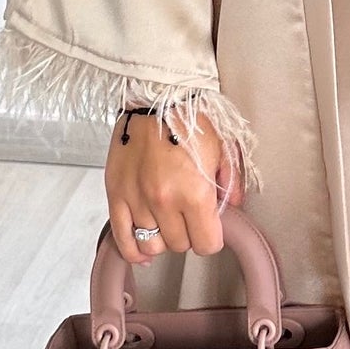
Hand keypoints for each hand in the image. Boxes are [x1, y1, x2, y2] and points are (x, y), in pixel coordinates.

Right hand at [104, 105, 240, 264]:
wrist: (155, 97)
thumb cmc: (190, 119)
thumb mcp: (224, 149)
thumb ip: (232, 183)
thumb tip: (233, 206)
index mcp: (195, 193)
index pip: (206, 244)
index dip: (211, 239)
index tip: (210, 227)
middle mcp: (165, 201)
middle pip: (180, 245)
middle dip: (188, 234)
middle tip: (189, 215)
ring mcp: (137, 200)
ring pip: (153, 244)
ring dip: (163, 237)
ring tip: (167, 221)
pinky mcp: (116, 194)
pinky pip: (122, 238)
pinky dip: (133, 250)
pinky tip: (143, 251)